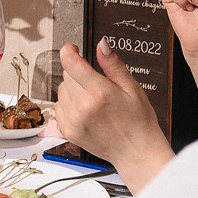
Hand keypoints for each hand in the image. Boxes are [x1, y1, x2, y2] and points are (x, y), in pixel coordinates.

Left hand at [57, 41, 176, 190]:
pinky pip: (59, 106)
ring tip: (93, 100)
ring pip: (62, 90)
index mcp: (100, 92)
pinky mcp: (68, 130)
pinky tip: (86, 110)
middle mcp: (83, 106)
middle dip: (78, 73)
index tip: (73, 49)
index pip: (71, 63)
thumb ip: (113, 65)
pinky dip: (69, 105)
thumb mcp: (132, 88)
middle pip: (67, 75)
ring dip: (73, 89)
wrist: (136, 152)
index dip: (69, 51)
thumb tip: (101, 45)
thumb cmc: (138, 121)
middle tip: (96, 83)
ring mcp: (74, 120)